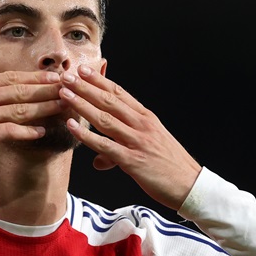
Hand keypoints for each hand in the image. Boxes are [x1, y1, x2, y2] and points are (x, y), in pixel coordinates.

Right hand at [0, 71, 64, 159]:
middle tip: (69, 87)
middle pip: (20, 91)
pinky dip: (25, 131)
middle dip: (47, 89)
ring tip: (63, 107)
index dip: (35, 77)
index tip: (53, 76)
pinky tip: (40, 131)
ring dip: (44, 108)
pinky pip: (7, 131)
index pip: (11, 78)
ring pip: (19, 109)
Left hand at [60, 66, 201, 209]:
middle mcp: (142, 125)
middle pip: (109, 100)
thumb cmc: (170, 167)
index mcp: (146, 118)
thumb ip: (120, 150)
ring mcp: (137, 141)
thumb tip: (99, 160)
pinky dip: (86, 135)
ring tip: (64, 94)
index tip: (84, 69)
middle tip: (67, 74)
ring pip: (104, 118)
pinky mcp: (132, 160)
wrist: (190, 185)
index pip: (120, 93)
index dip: (100, 80)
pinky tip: (72, 126)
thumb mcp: (148, 149)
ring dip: (82, 104)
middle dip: (86, 86)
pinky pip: (105, 145)